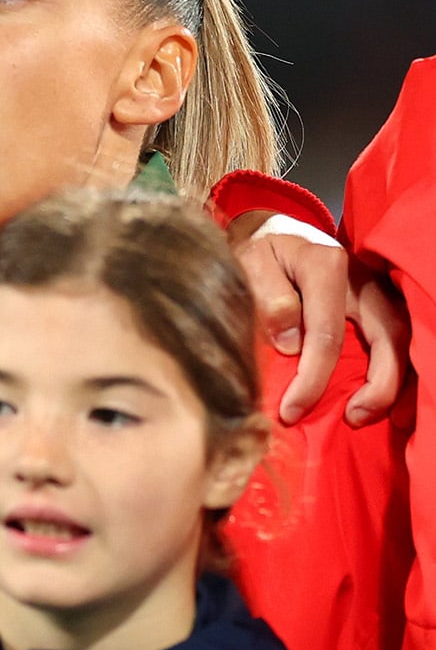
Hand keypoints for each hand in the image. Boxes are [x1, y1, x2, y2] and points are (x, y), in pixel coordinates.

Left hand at [230, 213, 402, 424]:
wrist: (271, 232)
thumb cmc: (259, 251)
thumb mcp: (249, 262)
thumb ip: (268, 296)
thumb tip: (290, 343)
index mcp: (326, 266)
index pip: (327, 332)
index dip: (312, 377)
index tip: (292, 409)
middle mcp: (361, 278)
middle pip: (389, 333)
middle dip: (379, 383)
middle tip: (353, 417)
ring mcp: (373, 291)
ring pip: (400, 336)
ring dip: (392, 379)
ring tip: (367, 414)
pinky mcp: (375, 304)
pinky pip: (395, 337)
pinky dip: (392, 368)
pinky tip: (378, 397)